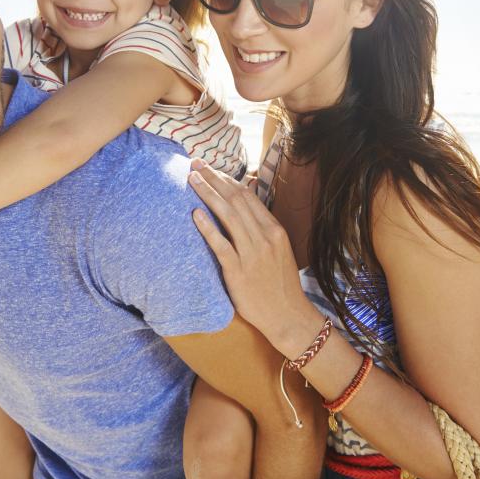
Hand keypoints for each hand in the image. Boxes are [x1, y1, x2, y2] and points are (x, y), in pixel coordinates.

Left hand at [186, 159, 321, 354]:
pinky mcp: (238, 271)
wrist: (288, 315)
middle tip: (195, 164)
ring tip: (191, 179)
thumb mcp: (278, 249)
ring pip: (227, 215)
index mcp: (274, 229)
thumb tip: (244, 206)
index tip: (211, 169)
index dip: (227, 180)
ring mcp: (252, 253)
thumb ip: (262, 228)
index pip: (247, 196)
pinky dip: (208, 227)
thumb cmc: (279, 283)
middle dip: (214, 179)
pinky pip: (221, 245)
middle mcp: (264, 237)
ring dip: (208, 193)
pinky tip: (195, 214)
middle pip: (235, 200)